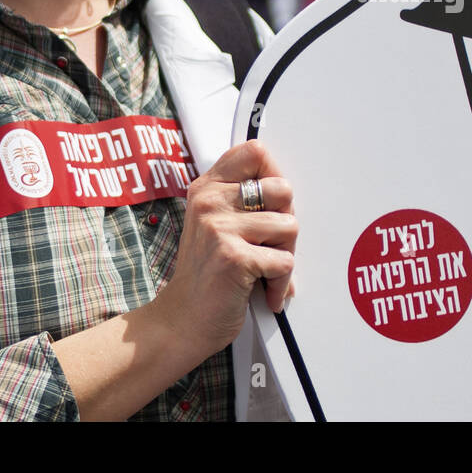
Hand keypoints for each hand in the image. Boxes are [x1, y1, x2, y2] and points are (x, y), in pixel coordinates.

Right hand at [151, 140, 296, 370]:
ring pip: (289, 226)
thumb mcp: (213, 223)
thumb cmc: (208, 273)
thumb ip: (240, 199)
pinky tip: (264, 292)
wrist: (182, 321)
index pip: (254, 151)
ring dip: (285, 256)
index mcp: (207, 187)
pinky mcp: (233, 257)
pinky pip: (285, 261)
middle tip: (271, 246)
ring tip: (265, 271)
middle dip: (286, 222)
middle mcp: (210, 201)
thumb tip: (287, 187)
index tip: (272, 203)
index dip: (274, 174)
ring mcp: (219, 227)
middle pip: (283, 190)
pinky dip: (281, 283)